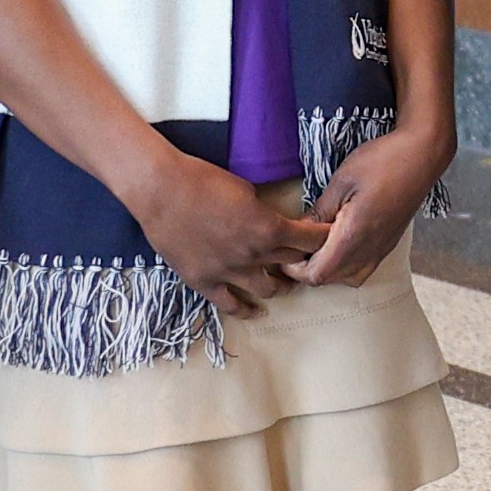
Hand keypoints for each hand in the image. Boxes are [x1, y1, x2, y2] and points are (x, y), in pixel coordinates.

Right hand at [132, 150, 328, 315]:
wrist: (160, 189)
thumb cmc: (202, 179)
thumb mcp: (245, 189)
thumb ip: (264, 211)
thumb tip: (272, 222)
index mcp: (269, 228)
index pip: (311, 241)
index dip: (324, 240)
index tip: (330, 240)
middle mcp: (254, 254)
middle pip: (293, 264)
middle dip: (304, 261)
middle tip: (308, 260)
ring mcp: (229, 272)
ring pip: (269, 289)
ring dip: (281, 286)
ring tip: (285, 284)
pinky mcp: (204, 282)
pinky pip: (231, 305)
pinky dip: (246, 310)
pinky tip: (256, 311)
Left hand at [290, 119, 453, 287]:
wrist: (422, 155)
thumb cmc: (383, 162)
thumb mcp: (341, 181)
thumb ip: (319, 211)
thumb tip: (299, 231)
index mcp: (354, 237)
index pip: (316, 275)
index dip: (295, 268)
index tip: (285, 248)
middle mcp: (369, 250)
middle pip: (329, 280)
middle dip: (306, 269)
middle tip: (293, 245)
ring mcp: (382, 249)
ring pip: (347, 278)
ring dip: (327, 268)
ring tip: (315, 245)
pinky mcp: (389, 243)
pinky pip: (363, 268)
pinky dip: (345, 264)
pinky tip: (338, 242)